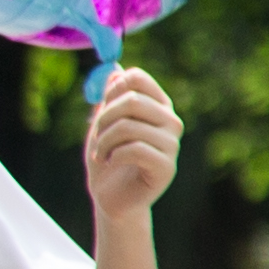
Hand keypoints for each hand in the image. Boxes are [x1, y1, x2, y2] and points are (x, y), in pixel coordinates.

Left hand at [83, 65, 181, 222]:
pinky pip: (135, 149)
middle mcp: (170, 122)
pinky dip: (113, 155)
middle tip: (96, 136)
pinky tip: (111, 163)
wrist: (111, 197)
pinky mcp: (167, 166)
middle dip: (103, 118)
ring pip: (128, 126)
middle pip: (131, 100)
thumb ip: (109, 98)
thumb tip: (115, 71)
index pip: (137, 78)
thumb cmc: (107, 158)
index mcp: (158, 106)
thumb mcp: (102, 124)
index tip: (101, 109)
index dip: (111, 90)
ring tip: (100, 154)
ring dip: (103, 142)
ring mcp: (172, 144)